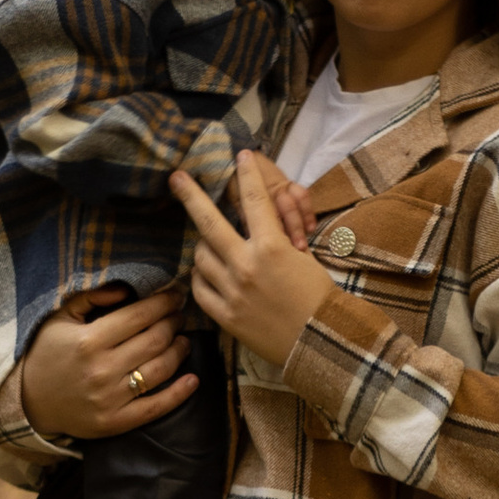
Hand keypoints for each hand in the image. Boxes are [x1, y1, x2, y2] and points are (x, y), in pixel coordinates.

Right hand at [18, 285, 195, 440]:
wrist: (29, 403)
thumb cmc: (46, 354)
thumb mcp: (59, 318)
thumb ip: (91, 298)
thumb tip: (126, 289)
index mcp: (89, 340)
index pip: (139, 316)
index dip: (163, 303)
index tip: (176, 295)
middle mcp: (102, 369)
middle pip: (155, 340)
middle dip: (173, 323)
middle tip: (180, 316)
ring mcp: (111, 398)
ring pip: (160, 370)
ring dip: (179, 352)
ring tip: (183, 341)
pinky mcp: (116, 422)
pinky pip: (156, 407)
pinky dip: (179, 393)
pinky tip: (193, 380)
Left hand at [171, 152, 336, 362]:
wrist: (321, 342)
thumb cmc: (318, 298)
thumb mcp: (303, 259)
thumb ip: (276, 239)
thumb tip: (256, 221)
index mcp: (272, 247)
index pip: (254, 200)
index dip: (247, 174)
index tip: (240, 156)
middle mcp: (247, 266)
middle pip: (209, 223)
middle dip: (191, 196)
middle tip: (177, 178)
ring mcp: (232, 292)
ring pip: (201, 257)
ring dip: (204, 247)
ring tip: (211, 246)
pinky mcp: (225, 316)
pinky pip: (200, 289)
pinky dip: (201, 278)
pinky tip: (208, 274)